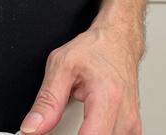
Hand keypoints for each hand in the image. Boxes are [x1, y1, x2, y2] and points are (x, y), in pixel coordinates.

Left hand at [20, 24, 142, 134]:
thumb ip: (47, 100)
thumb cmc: (95, 49)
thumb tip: (32, 127)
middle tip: (59, 124)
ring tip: (77, 124)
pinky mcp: (133, 127)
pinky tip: (91, 128)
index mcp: (107, 98)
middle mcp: (124, 114)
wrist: (118, 40)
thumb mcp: (61, 66)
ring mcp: (132, 122)